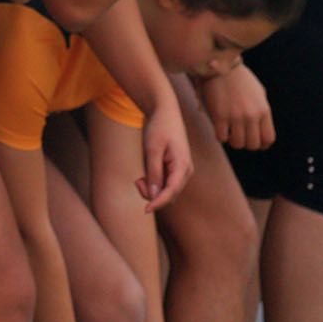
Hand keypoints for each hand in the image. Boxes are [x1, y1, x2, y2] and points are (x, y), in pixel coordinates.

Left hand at [138, 97, 192, 212]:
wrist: (164, 111)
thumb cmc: (159, 128)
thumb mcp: (152, 149)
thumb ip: (153, 172)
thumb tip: (154, 196)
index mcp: (183, 166)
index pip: (172, 191)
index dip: (159, 202)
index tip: (145, 210)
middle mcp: (185, 171)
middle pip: (170, 194)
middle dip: (152, 194)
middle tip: (137, 181)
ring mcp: (180, 171)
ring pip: (166, 190)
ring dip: (152, 189)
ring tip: (139, 179)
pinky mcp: (174, 169)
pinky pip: (164, 183)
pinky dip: (153, 183)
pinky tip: (143, 177)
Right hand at [198, 65, 274, 150]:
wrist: (220, 65)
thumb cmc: (239, 78)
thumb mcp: (258, 92)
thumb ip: (261, 109)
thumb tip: (260, 127)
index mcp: (264, 110)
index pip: (268, 139)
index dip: (261, 144)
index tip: (254, 142)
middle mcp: (252, 115)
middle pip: (253, 144)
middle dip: (246, 143)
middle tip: (239, 137)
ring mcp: (236, 116)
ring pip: (237, 144)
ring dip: (232, 141)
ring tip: (228, 133)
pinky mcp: (220, 116)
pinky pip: (221, 137)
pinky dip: (220, 136)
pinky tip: (219, 128)